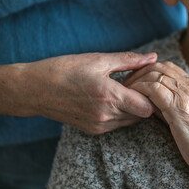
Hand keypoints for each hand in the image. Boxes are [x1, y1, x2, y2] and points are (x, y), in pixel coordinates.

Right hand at [15, 52, 156, 133]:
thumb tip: (153, 57)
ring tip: (122, 91)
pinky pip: (117, 124)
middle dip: (143, 101)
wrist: (35, 90)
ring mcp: (99, 126)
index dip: (151, 96)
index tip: (147, 83)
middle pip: (141, 115)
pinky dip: (120, 113)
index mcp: (110, 96)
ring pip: (130, 121)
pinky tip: (110, 99)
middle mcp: (106, 116)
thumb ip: (130, 60)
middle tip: (136, 85)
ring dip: (132, 108)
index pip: (147, 108)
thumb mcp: (98, 60)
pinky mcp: (93, 130)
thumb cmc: (65, 69)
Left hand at [124, 62, 188, 188]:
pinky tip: (132, 97)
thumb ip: (171, 106)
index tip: (136, 80)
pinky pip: (153, 88)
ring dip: (136, 80)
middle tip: (126, 83)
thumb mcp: (187, 118)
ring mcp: (186, 94)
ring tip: (125, 90)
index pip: (168, 67)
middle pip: (159, 66)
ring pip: (154, 74)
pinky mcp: (178, 106)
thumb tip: (150, 101)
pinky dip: (139, 90)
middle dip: (139, 71)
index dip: (148, 70)